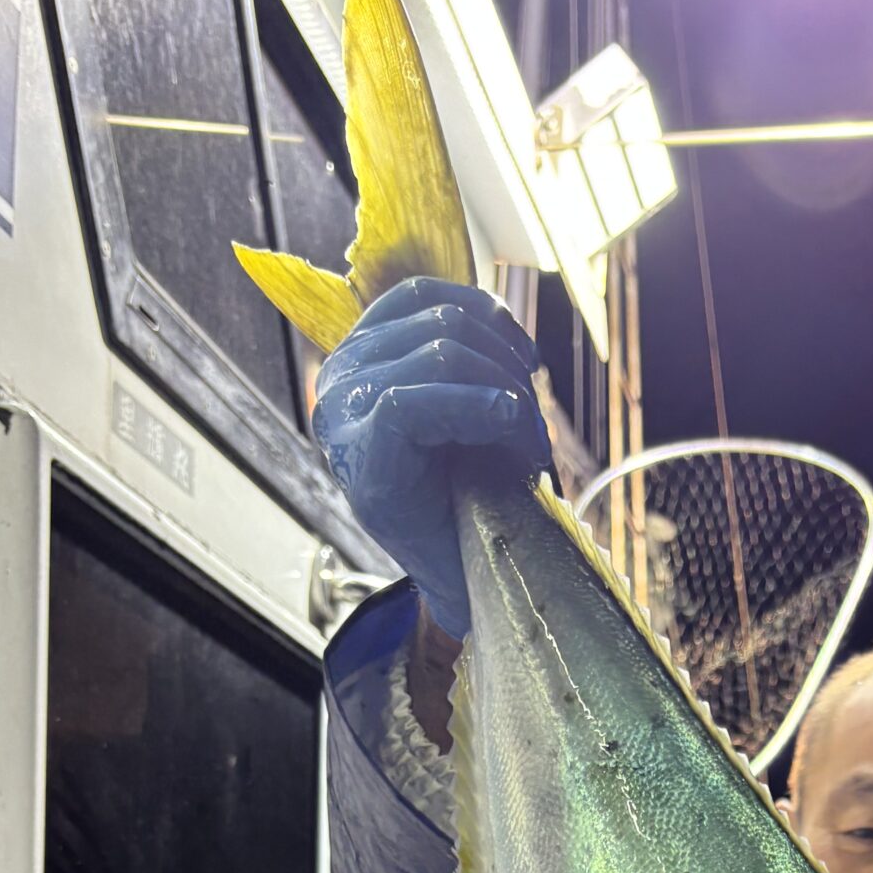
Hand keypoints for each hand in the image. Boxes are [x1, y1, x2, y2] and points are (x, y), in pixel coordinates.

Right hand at [313, 277, 548, 641]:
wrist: (466, 577)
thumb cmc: (474, 492)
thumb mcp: (470, 404)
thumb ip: (468, 353)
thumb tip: (498, 311)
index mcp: (362, 358)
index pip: (420, 295)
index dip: (485, 311)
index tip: (528, 359)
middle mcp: (338, 378)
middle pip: (439, 322)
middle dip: (505, 363)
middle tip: (534, 420)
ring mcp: (342, 417)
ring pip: (439, 355)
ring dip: (505, 392)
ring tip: (528, 442)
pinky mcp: (359, 454)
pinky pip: (416, 401)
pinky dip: (478, 408)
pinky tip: (508, 430)